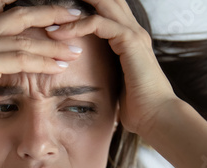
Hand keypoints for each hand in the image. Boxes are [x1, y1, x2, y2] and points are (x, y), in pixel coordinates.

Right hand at [0, 0, 83, 145]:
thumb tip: (14, 57)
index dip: (28, 2)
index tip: (55, 10)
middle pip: (18, 13)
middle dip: (51, 13)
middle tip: (76, 16)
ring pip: (23, 38)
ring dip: (54, 44)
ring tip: (75, 50)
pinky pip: (20, 58)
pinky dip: (43, 61)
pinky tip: (60, 66)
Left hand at [44, 0, 177, 136]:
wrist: (157, 116)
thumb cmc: (139, 108)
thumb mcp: (117, 85)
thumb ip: (106, 74)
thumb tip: (89, 82)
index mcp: (131, 39)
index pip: (109, 10)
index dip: (89, 5)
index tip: (60, 14)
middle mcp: (134, 31)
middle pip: (108, 0)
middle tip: (54, 3)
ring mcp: (134, 34)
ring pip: (103, 4)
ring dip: (73, 10)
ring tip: (49, 16)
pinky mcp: (130, 41)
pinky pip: (98, 23)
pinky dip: (77, 26)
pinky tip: (59, 34)